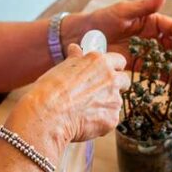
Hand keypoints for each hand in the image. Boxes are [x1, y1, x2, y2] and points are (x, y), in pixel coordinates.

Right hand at [9, 44, 129, 151]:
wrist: (47, 114)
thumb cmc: (50, 90)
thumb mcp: (62, 68)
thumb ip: (75, 59)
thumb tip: (76, 48)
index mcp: (100, 62)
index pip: (119, 61)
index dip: (113, 68)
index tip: (107, 73)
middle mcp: (112, 79)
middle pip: (124, 81)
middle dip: (116, 87)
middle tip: (98, 93)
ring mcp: (114, 100)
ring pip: (116, 102)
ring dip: (105, 106)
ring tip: (83, 111)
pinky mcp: (112, 119)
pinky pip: (110, 120)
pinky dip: (100, 122)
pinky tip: (83, 122)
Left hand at [73, 0, 171, 70]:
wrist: (81, 38)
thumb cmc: (101, 20)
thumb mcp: (122, 12)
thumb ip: (144, 7)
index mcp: (150, 20)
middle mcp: (150, 36)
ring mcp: (145, 51)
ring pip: (168, 59)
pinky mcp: (137, 65)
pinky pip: (154, 70)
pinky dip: (166, 76)